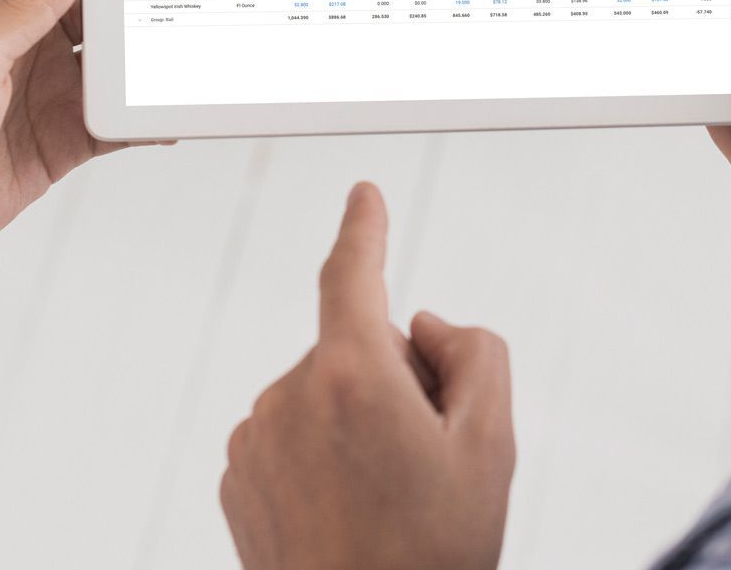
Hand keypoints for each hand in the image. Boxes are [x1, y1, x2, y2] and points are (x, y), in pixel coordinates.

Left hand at [0, 0, 165, 278]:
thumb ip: (26, 4)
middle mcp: (27, 47)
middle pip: (99, 12)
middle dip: (141, 2)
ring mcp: (47, 95)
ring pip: (114, 67)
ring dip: (148, 61)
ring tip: (194, 50)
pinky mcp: (60, 141)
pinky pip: (114, 123)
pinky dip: (144, 118)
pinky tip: (171, 114)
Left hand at [221, 184, 514, 569]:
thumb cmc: (430, 554)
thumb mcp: (492, 444)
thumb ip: (473, 354)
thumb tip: (423, 325)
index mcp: (350, 375)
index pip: (352, 273)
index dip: (363, 228)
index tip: (363, 196)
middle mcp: (288, 396)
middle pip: (357, 347)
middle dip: (395, 379)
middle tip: (427, 458)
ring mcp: (256, 439)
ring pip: (325, 393)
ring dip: (358, 422)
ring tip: (388, 499)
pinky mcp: (238, 477)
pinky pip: (294, 435)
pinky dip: (324, 457)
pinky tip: (351, 512)